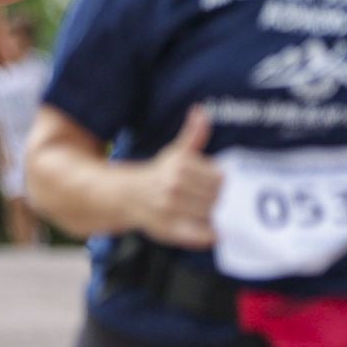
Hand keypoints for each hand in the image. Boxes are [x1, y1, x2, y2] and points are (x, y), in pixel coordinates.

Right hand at [137, 105, 221, 248]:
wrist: (126, 196)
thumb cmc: (159, 173)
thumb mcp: (176, 152)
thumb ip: (193, 134)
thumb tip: (200, 111)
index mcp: (180, 166)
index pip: (220, 179)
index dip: (219, 184)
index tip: (209, 185)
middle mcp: (174, 186)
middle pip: (217, 198)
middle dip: (215, 200)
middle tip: (206, 201)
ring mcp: (170, 209)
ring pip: (210, 215)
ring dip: (212, 216)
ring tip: (202, 212)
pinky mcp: (168, 229)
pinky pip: (199, 235)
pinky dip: (208, 236)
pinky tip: (211, 232)